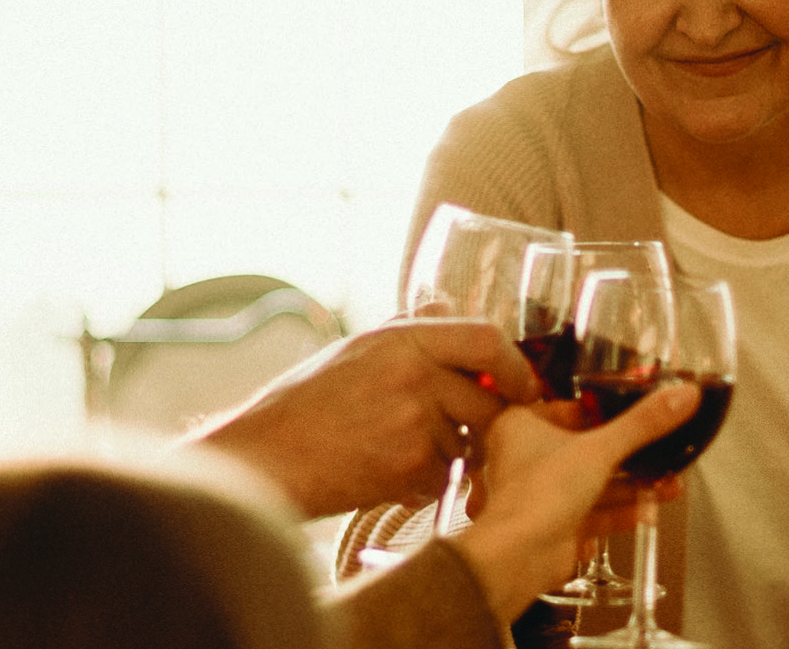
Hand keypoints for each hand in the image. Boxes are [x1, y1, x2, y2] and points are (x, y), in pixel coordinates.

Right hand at [191, 317, 536, 518]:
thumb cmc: (303, 405)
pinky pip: (444, 479)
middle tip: (466, 432)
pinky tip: (389, 474)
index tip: (522, 385)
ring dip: (449, 456)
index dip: (515, 365)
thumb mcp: (353, 349)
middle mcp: (413, 376)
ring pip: (467, 445)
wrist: (266, 458)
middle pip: (488, 402)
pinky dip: (426, 484)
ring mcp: (413, 423)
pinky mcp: (408, 468)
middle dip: (485, 423)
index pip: (485, 340)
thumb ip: (406, 328)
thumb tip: (445, 305)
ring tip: (401, 451)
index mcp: (402, 339)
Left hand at [463, 401, 679, 541]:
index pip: (570, 409)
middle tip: (664, 452)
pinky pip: (593, 513)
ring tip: (670, 486)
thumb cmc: (539, 493)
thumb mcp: (600, 448)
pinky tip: (650, 512)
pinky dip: (620, 512)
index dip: (606, 412)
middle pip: (588, 449)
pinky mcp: (555, 524)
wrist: (520, 556)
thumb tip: (684, 395)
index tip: (639, 411)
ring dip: (632, 487)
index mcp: (521, 425)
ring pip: (594, 483)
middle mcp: (527, 458)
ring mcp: (542, 493)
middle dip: (631, 457)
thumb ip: (643, 424)